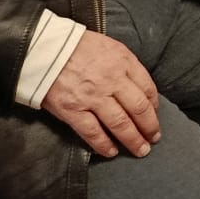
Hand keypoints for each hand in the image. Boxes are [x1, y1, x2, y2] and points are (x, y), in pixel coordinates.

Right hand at [42, 29, 161, 158]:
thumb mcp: (110, 47)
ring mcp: (92, 97)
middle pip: (138, 109)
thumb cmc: (78, 46)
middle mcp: (112, 80)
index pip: (147, 88)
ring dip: (133, 140)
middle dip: (149, 127)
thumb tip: (138, 88)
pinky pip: (93, 132)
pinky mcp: (72, 110)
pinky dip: (104, 145)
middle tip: (154, 139)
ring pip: (120, 123)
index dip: (154, 107)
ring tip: (140, 150)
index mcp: (123, 62)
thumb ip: (126, 66)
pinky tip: (112, 152)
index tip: (155, 116)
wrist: (44, 49)